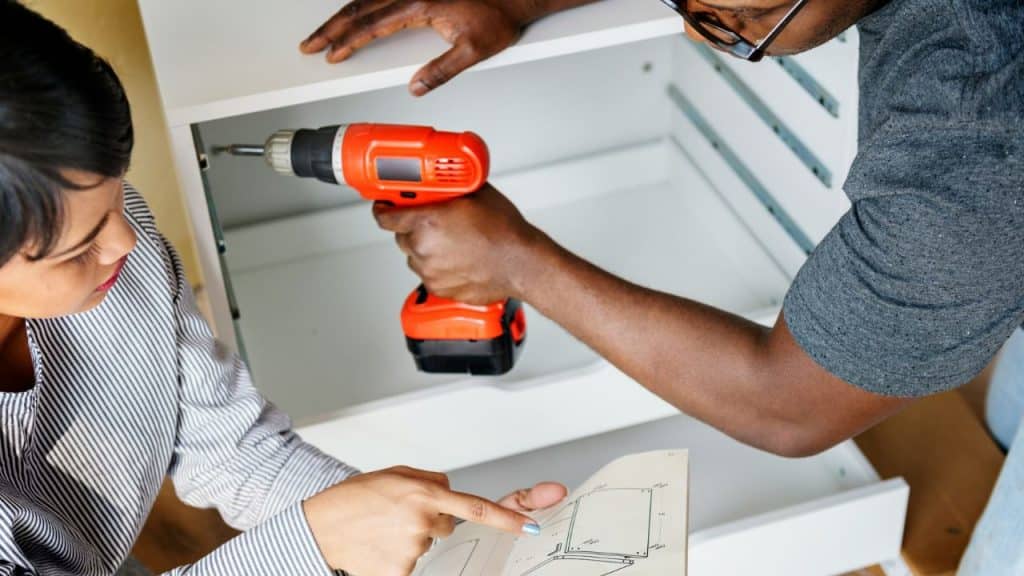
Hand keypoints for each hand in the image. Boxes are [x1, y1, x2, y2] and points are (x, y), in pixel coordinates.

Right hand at [300, 0, 535, 95]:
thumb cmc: (499, 16)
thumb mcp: (473, 51)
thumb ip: (442, 71)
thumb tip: (416, 87)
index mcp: (421, 5)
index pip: (373, 25)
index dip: (348, 41)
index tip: (330, 53)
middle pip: (360, 8)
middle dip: (332, 28)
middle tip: (311, 44)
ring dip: (344, 16)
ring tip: (326, 32)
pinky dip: (363, 6)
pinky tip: (355, 15)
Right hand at [303, 466, 565, 574]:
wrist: (319, 526)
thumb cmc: (355, 498)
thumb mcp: (396, 475)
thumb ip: (430, 481)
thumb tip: (451, 492)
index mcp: (423, 494)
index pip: (476, 507)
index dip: (507, 517)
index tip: (530, 525)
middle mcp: (421, 522)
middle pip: (446, 524)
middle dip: (430, 519)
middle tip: (397, 513)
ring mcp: (412, 551)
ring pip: (428, 543)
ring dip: (411, 536)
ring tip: (382, 528)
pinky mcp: (401, 573)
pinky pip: (413, 563)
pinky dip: (398, 555)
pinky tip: (378, 545)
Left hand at [374, 184, 548, 304]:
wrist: (521, 263)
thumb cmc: (504, 232)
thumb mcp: (476, 193)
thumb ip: (450, 187)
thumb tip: (443, 181)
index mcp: (426, 222)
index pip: (385, 217)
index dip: (384, 209)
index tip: (384, 207)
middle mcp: (423, 249)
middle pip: (400, 236)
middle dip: (411, 228)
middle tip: (430, 222)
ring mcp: (430, 272)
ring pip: (414, 257)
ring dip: (424, 249)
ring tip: (449, 242)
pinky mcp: (439, 289)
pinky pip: (428, 275)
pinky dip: (436, 267)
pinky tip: (456, 259)